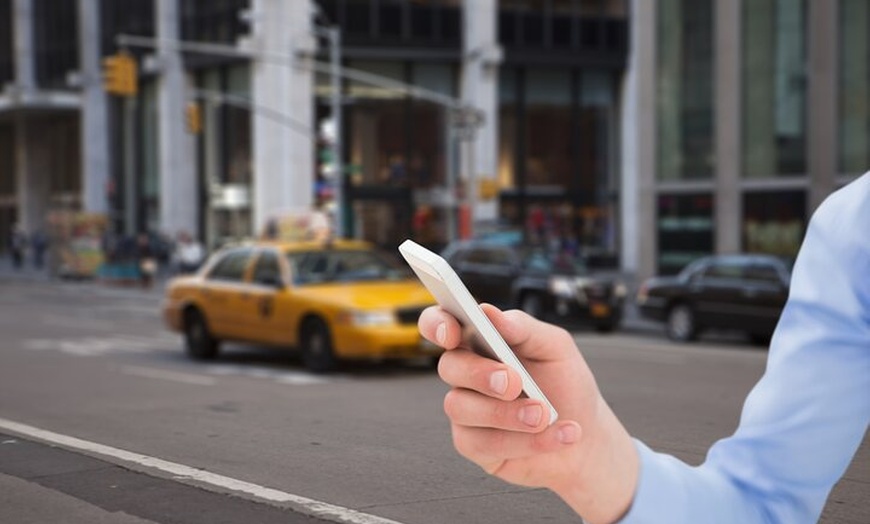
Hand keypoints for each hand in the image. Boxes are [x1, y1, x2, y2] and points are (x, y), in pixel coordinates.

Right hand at [419, 304, 638, 523]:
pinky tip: (557, 435)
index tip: (451, 333)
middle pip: (448, 366)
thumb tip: (489, 312)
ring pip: (460, 407)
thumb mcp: (556, 348)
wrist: (587, 437)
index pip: (440, 324)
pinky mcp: (474, 445)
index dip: (436, 324)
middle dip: (480, 374)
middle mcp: (467, 374)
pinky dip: (525, 441)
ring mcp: (467, 411)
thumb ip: (523, 328)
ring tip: (545, 415)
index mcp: (480, 341)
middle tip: (515, 383)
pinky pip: (481, 443)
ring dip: (506, 413)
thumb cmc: (565, 386)